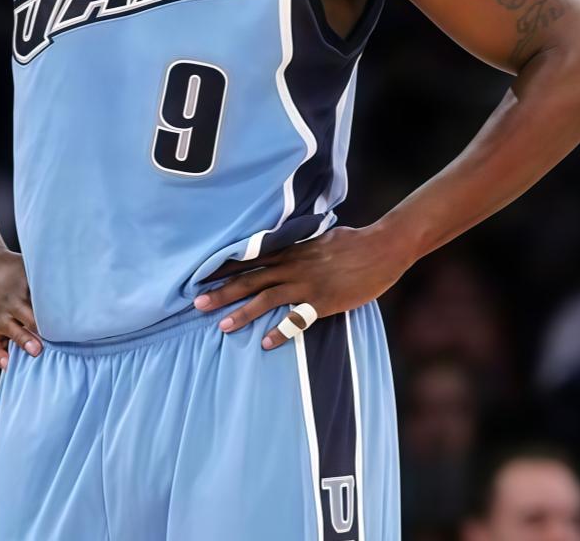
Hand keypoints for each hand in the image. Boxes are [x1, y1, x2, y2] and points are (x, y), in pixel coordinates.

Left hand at [192, 224, 409, 349]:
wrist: (382, 247)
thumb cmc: (355, 241)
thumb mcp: (321, 236)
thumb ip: (301, 243)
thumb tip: (290, 243)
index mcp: (291, 251)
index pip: (250, 258)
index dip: (225, 267)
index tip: (201, 274)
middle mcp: (293, 266)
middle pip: (250, 279)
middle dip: (223, 291)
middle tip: (197, 303)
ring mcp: (307, 284)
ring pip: (267, 298)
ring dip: (243, 312)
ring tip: (222, 326)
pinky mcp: (324, 301)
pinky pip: (297, 319)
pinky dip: (280, 331)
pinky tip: (266, 344)